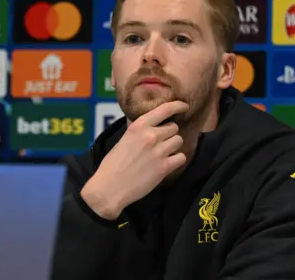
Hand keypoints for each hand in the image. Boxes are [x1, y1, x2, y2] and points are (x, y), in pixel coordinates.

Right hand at [81, 101, 188, 219]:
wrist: (110, 188)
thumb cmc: (113, 164)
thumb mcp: (124, 139)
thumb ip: (140, 131)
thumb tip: (153, 125)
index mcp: (138, 126)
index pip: (164, 109)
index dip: (177, 106)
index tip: (184, 106)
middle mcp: (150, 135)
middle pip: (174, 128)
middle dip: (169, 134)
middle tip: (160, 143)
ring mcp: (159, 151)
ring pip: (179, 141)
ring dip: (173, 147)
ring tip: (162, 154)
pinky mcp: (164, 167)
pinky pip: (181, 157)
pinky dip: (176, 160)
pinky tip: (167, 164)